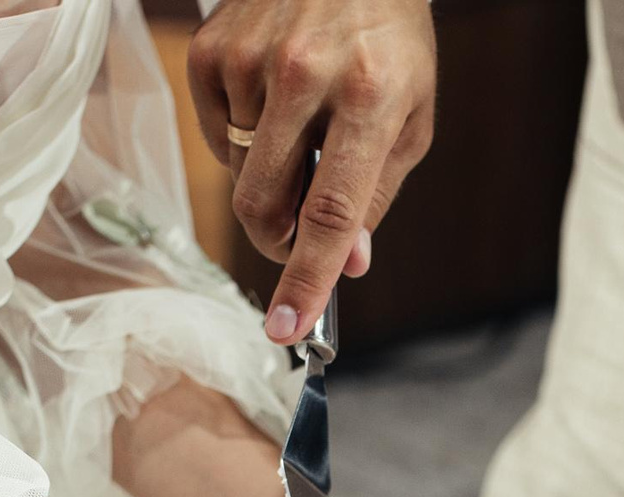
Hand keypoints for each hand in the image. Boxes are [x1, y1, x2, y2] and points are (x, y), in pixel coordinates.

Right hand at [186, 0, 437, 346]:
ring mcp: (250, 59)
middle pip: (266, 204)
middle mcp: (303, 75)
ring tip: (303, 123)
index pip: (331, 210)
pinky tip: (273, 102)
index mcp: (369, 95)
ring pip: (240, 174)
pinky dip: (243, 140)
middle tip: (302, 225)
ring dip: (270, 175)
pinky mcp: (212, 49)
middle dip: (280, 236)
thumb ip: (375, 193)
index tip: (289, 328)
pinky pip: (216, 136)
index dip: (309, 278)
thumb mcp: (411, 115)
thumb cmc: (388, 39)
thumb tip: (345, 262)